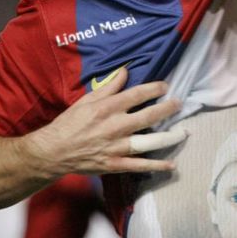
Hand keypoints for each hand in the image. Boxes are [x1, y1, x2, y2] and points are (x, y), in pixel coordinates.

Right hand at [24, 68, 184, 175]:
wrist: (53, 152)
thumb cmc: (69, 123)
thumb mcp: (86, 100)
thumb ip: (109, 87)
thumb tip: (125, 71)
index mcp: (107, 108)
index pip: (137, 94)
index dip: (154, 89)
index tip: (166, 86)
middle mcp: (115, 126)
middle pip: (149, 116)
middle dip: (168, 109)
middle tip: (179, 104)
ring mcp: (117, 147)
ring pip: (150, 141)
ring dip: (169, 137)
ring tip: (184, 132)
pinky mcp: (115, 164)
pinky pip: (140, 166)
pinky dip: (157, 166)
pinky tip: (172, 165)